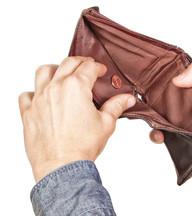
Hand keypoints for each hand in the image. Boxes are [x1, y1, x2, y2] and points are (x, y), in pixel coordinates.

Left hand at [19, 56, 135, 181]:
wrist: (62, 166)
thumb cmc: (82, 146)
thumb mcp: (106, 124)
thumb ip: (116, 106)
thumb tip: (127, 99)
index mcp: (76, 87)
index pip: (89, 68)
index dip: (98, 67)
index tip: (101, 70)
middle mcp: (56, 88)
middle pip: (68, 63)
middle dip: (80, 62)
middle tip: (87, 66)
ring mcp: (39, 99)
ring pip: (44, 72)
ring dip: (55, 69)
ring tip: (62, 74)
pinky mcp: (28, 112)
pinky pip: (26, 94)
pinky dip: (34, 92)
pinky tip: (42, 97)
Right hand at [149, 60, 191, 171]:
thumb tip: (176, 79)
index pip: (169, 73)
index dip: (156, 75)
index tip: (144, 79)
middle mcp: (183, 97)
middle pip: (158, 94)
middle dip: (147, 99)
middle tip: (142, 104)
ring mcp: (179, 114)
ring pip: (156, 113)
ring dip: (150, 119)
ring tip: (154, 125)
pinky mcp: (177, 131)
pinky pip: (160, 131)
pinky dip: (156, 134)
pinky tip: (160, 136)